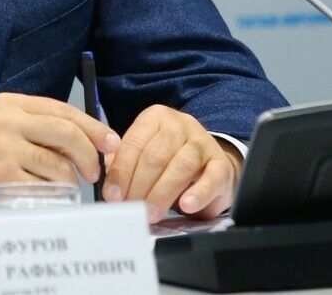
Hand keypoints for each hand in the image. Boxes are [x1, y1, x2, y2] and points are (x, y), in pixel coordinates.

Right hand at [0, 92, 120, 208]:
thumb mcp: (5, 128)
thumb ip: (40, 127)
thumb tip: (91, 138)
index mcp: (10, 105)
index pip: (62, 110)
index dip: (92, 127)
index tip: (110, 143)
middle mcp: (6, 122)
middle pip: (66, 133)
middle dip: (88, 155)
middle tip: (93, 172)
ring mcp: (2, 150)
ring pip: (58, 166)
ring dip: (69, 182)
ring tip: (63, 189)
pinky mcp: (0, 178)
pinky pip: (43, 190)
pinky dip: (52, 198)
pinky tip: (46, 199)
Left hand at [102, 105, 241, 222]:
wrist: (208, 164)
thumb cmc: (170, 160)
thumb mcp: (144, 155)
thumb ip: (125, 165)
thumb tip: (110, 186)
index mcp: (155, 119)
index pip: (134, 144)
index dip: (121, 172)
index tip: (113, 195)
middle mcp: (180, 125)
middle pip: (156, 155)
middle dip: (139, 185)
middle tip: (131, 207)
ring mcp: (202, 143)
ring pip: (181, 166)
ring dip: (162, 193)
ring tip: (151, 213)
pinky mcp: (221, 164)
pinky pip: (211, 178)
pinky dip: (198, 193)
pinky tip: (187, 205)